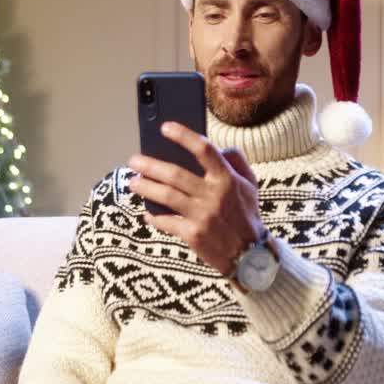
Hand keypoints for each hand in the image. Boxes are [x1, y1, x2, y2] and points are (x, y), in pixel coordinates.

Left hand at [128, 122, 263, 275]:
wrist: (249, 255)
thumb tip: (218, 146)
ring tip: (133, 182)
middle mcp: (213, 196)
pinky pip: (167, 222)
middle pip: (175, 174)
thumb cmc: (247, 214)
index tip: (165, 127)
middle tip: (133, 161)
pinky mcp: (193, 235)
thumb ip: (237, 160)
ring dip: (146, 188)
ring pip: (166, 197)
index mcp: (227, 179)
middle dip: (150, 165)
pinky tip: (147, 213)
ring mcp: (202, 216)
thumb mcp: (251, 184)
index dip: (184, 136)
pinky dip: (154, 218)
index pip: (204, 150)